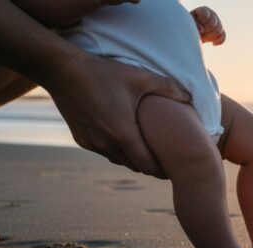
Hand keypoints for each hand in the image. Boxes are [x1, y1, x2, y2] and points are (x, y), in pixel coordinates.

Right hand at [44, 51, 191, 178]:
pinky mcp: (81, 139)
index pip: (148, 166)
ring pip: (119, 160)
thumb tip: (190, 98)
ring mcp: (91, 143)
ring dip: (134, 159)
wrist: (62, 70)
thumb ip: (168, 88)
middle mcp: (106, 144)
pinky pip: (105, 152)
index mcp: (123, 133)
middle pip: (135, 166)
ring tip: (149, 152)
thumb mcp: (139, 77)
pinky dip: (117, 150)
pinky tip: (126, 140)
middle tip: (166, 162)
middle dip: (151, 166)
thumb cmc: (103, 72)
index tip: (174, 169)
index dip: (162, 171)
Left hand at [190, 7, 224, 45]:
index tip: (196, 27)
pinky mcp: (221, 31)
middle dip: (205, 31)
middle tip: (198, 34)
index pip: (206, 15)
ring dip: (210, 37)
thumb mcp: (189, 24)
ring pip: (218, 31)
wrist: (192, 34)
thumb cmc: (189, 27)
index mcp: (204, 10)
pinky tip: (213, 43)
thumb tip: (202, 30)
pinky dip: (219, 41)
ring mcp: (218, 23)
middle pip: (212, 24)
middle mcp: (212, 15)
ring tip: (202, 38)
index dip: (201, 23)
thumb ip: (194, 24)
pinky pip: (223, 36)